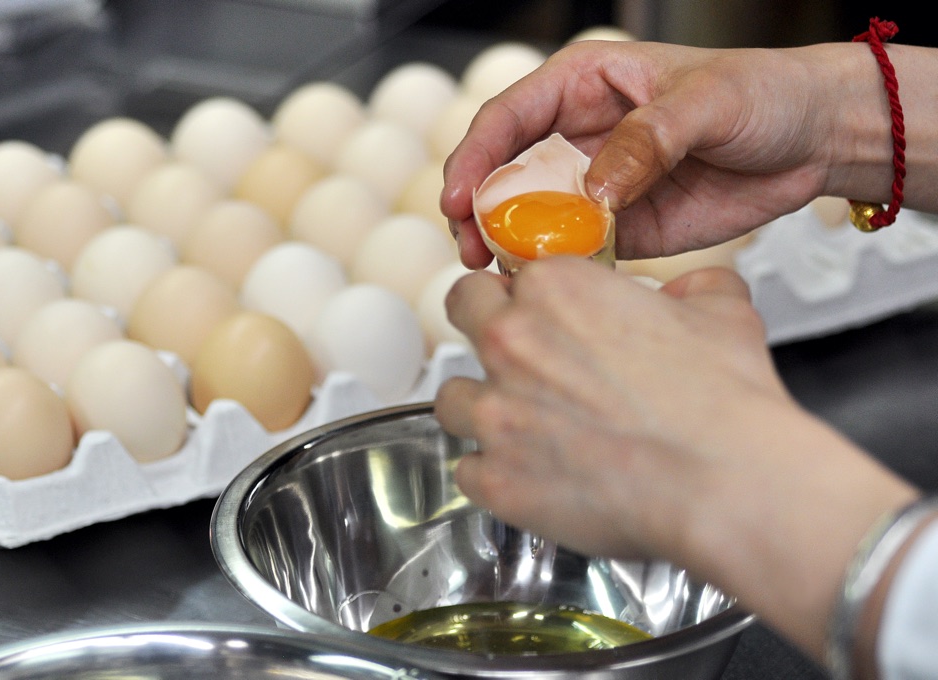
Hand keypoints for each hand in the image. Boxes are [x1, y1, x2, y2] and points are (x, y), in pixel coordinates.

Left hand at [434, 258, 917, 659]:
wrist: (722, 480)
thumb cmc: (721, 403)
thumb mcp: (721, 311)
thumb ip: (692, 288)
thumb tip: (686, 292)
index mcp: (555, 288)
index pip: (509, 273)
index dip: (528, 296)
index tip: (544, 317)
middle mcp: (511, 341)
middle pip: (462, 312)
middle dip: (483, 327)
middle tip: (517, 356)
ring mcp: (495, 412)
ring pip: (451, 396)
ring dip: (479, 406)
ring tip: (519, 425)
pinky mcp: (495, 476)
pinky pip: (467, 470)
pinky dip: (492, 473)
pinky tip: (528, 476)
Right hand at [441, 41, 891, 267]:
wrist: (815, 140)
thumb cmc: (765, 93)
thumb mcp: (707, 101)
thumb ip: (648, 140)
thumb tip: (596, 191)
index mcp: (584, 86)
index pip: (508, 118)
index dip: (475, 158)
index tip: (460, 198)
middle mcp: (579, 136)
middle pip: (505, 174)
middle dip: (479, 212)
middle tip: (472, 250)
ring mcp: (596, 186)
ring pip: (531, 219)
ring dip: (510, 248)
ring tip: (501, 274)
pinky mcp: (621, 228)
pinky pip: (575, 252)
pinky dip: (556, 271)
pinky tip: (550, 287)